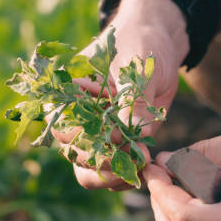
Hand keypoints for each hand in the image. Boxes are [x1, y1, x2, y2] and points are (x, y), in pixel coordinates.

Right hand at [54, 0, 188, 189]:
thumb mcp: (137, 67)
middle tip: (135, 156)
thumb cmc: (140, 45)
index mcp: (66, 92)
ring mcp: (94, 134)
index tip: (116, 136)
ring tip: (139, 166)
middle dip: (103, 160)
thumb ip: (133, 99)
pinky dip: (125, 176)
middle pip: (73, 152)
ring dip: (112, 174)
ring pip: (87, 170)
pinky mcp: (114, 146)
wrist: (158, 47)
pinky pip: (111, 172)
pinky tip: (144, 168)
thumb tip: (136, 133)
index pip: (62, 123)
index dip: (86, 136)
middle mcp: (74, 117)